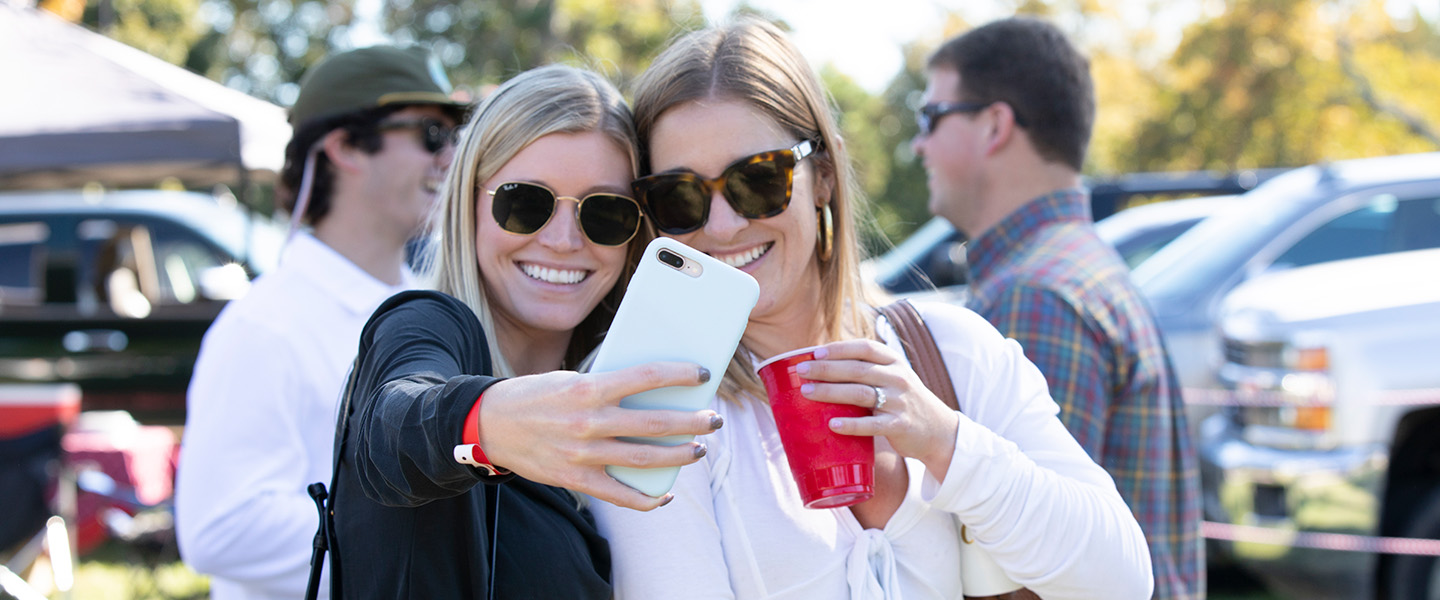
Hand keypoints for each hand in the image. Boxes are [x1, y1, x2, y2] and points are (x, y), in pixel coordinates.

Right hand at [477, 361, 722, 510]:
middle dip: (692, 422)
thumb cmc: (537, 395)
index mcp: (589, 387)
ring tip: (698, 450)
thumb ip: (607, 387)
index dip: (680, 375)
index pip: (647, 376)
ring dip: (679, 455)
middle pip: (655, 423)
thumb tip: (653, 391)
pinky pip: (620, 495)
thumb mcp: (571, 379)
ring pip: (645, 459)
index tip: (703, 373)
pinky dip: (647, 499)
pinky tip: (665, 495)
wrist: (490, 423)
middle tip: (713, 419)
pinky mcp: (576, 479)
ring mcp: (583, 453)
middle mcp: (589, 421)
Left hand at [796, 340, 958, 479]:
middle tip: (802, 371)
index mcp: (894, 362)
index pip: (864, 348)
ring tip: (807, 393)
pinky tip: (832, 424)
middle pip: (857, 370)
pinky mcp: (900, 425)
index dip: (839, 349)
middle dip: (826, 369)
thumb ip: (867, 368)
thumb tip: (822, 363)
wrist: (938, 430)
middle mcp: (898, 378)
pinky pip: (872, 424)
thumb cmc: (904, 400)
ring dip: (831, 392)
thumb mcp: (893, 377)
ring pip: (860, 394)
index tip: (815, 352)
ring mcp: (900, 402)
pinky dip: (851, 424)